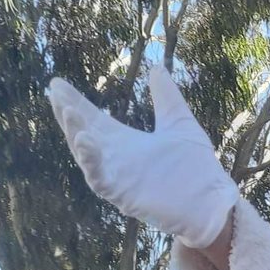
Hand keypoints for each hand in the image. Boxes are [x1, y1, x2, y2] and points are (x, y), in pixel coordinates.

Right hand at [47, 65, 238, 248]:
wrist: (214, 202)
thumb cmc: (197, 168)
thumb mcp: (179, 123)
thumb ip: (166, 97)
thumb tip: (157, 67)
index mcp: (126, 143)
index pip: (93, 119)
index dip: (75, 101)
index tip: (56, 83)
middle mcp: (117, 160)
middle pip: (83, 134)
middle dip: (67, 113)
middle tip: (55, 92)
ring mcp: (118, 179)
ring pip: (86, 156)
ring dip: (75, 133)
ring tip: (68, 111)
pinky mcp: (124, 197)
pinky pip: (100, 179)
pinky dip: (91, 161)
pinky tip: (85, 140)